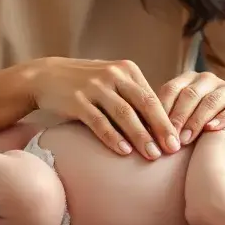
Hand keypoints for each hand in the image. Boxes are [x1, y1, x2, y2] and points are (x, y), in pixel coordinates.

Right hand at [28, 57, 175, 158]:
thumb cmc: (85, 83)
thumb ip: (133, 95)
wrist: (45, 76)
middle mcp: (114, 75)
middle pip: (144, 104)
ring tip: (152, 155)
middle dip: (161, 128)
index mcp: (127, 69)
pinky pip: (98, 122)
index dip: (168, 119)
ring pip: (124, 114)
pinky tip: (123, 151)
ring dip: (140, 136)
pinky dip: (112, 137)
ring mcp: (94, 87)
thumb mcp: (112, 80)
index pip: (153, 97)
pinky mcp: (76, 101)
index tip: (180, 139)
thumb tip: (162, 123)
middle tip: (173, 150)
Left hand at [157, 71, 224, 145]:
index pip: (170, 90)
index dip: (160, 111)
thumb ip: (169, 117)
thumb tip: (140, 135)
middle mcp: (207, 80)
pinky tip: (212, 131)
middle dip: (177, 118)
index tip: (150, 132)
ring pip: (210, 102)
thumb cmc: (210, 113)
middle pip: (189, 96)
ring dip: (196, 121)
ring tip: (186, 140)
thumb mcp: (189, 110)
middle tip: (167, 140)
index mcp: (189, 79)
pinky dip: (222, 120)